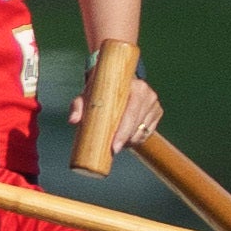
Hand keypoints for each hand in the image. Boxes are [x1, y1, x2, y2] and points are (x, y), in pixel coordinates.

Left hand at [78, 44, 154, 167]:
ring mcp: (154, 104)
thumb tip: (73, 121)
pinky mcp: (157, 112)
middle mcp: (148, 94)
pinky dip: (137, 139)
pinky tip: (125, 140)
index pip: (131, 113)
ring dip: (130, 141)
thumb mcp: (87, 95)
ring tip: (115, 143)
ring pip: (143, 131)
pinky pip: (147, 132)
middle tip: (112, 150)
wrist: (115, 79)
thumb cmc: (99, 88)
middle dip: (125, 140)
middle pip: (137, 125)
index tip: (113, 147)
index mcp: (134, 87)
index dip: (123, 132)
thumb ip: (78, 106)